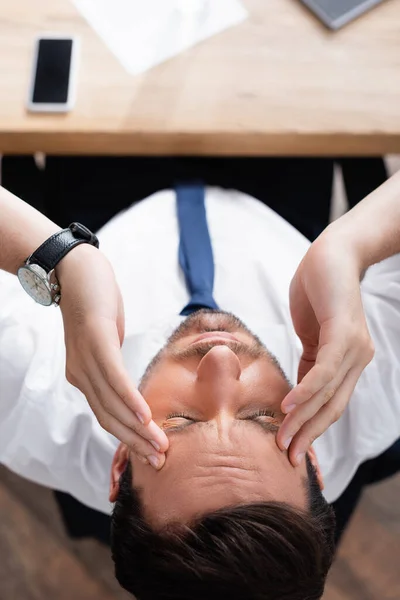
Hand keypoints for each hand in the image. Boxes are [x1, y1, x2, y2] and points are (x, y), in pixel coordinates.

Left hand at [56, 244, 168, 468]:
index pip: (107, 416)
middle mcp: (80, 374)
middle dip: (135, 442)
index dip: (129, 439)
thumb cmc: (97, 306)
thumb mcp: (109, 341)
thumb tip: (132, 384)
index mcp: (84, 377)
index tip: (152, 455)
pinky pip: (113, 376)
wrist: (75, 269)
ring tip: (159, 445)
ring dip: (137, 428)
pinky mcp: (95, 340)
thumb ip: (116, 365)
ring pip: (111, 403)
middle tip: (160, 461)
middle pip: (109, 417)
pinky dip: (129, 399)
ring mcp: (85, 358)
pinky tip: (144, 415)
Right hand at [277, 228, 374, 465]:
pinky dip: (306, 390)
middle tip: (288, 457)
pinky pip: (323, 369)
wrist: (332, 254)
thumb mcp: (311, 333)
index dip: (312, 430)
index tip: (293, 451)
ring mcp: (353, 347)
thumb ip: (309, 361)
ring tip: (283, 439)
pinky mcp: (342, 332)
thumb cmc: (319, 291)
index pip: (330, 405)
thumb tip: (298, 389)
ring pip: (327, 393)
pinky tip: (289, 405)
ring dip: (302, 419)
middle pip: (331, 407)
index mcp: (348, 362)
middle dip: (308, 434)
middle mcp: (357, 359)